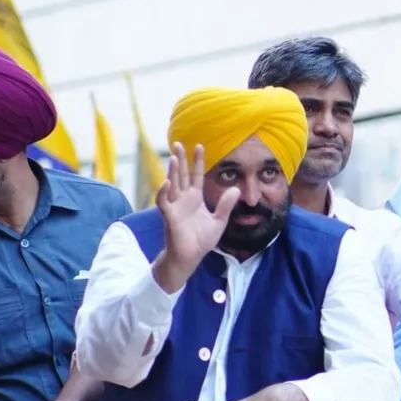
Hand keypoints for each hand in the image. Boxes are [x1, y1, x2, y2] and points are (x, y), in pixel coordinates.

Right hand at [156, 142, 237, 270]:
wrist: (190, 258)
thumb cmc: (201, 240)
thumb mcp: (219, 221)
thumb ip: (226, 205)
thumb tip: (237, 189)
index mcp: (195, 199)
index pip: (196, 176)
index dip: (197, 161)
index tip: (199, 146)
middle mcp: (183, 200)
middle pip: (181, 175)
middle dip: (180, 159)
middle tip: (178, 142)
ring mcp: (175, 207)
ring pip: (172, 185)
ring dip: (172, 171)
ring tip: (173, 157)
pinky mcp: (169, 217)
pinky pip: (164, 203)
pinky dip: (163, 193)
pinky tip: (166, 182)